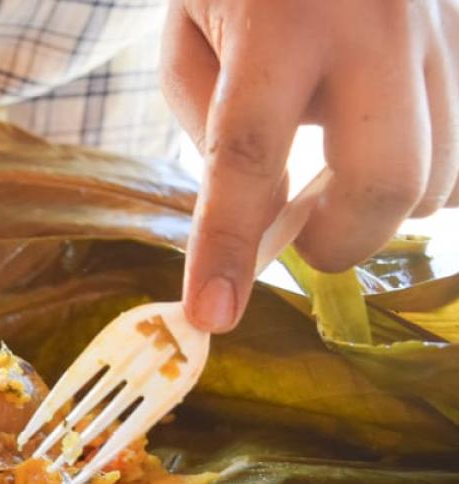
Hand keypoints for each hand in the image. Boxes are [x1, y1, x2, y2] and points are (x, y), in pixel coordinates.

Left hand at [161, 0, 458, 331]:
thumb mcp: (188, 33)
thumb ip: (211, 127)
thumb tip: (263, 217)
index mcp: (279, 17)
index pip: (248, 153)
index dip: (226, 244)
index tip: (212, 315)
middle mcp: (378, 19)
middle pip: (387, 181)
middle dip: (340, 241)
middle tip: (298, 239)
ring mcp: (442, 23)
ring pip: (441, 175)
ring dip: (379, 204)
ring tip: (331, 168)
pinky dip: (416, 168)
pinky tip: (372, 136)